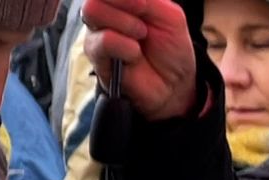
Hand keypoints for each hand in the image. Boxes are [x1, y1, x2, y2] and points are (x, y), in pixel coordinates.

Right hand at [82, 0, 198, 121]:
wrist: (175, 83)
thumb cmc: (171, 47)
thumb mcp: (169, 15)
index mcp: (120, 2)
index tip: (144, 5)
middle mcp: (103, 13)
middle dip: (125, 5)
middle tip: (144, 25)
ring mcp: (96, 33)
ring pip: (93, 12)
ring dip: (125, 24)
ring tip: (141, 38)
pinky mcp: (96, 56)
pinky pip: (100, 41)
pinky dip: (123, 46)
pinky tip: (134, 54)